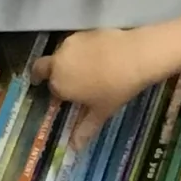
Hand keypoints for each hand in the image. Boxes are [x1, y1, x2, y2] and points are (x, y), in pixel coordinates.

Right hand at [31, 28, 152, 138]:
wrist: (136, 55)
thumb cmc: (116, 88)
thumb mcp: (101, 112)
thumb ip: (84, 129)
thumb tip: (74, 149)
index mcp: (59, 84)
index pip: (52, 90)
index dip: (58, 94)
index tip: (66, 98)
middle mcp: (58, 63)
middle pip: (45, 68)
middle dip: (48, 74)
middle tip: (65, 81)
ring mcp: (69, 44)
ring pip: (61, 55)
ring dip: (67, 62)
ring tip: (87, 69)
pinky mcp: (83, 32)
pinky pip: (76, 45)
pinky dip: (81, 51)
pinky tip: (98, 56)